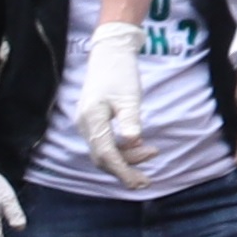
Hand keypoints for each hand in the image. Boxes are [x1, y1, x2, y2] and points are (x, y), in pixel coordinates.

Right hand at [70, 21, 153, 176]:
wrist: (109, 54)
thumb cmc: (120, 72)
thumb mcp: (130, 96)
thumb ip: (130, 120)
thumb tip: (134, 142)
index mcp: (92, 118)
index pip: (106, 154)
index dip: (124, 171)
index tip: (141, 182)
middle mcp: (85, 124)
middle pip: (102, 158)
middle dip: (125, 169)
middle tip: (148, 178)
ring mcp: (86, 124)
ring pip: (103, 153)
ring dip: (126, 159)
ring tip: (151, 152)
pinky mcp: (91, 122)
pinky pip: (104, 144)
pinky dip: (121, 150)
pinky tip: (138, 146)